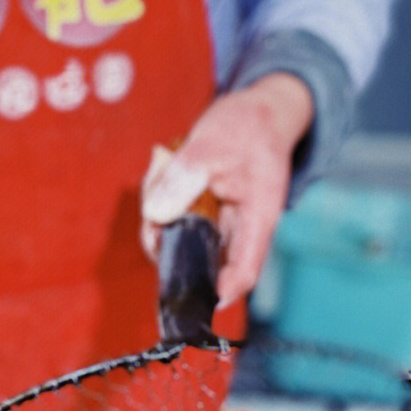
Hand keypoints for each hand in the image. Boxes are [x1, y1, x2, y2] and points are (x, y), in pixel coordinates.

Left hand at [141, 72, 314, 306]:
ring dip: (161, 222)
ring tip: (160, 177)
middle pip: (205, 260)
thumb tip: (156, 213)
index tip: (193, 300)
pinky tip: (162, 175)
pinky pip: (176, 221)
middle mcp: (240, 228)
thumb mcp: (213, 142)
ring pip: (184, 241)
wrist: (257, 110)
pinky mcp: (205, 213)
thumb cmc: (248, 125)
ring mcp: (222, 222)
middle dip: (171, 248)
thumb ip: (185, 176)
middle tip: (152, 224)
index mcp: (258, 217)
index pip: (245, 269)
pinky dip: (162, 204)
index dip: (221, 292)